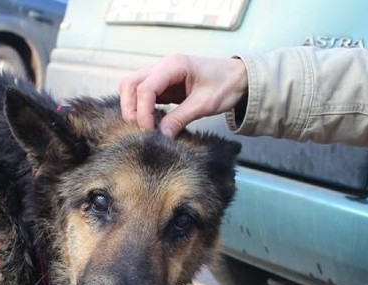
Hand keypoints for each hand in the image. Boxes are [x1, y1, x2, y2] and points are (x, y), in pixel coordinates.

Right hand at [119, 54, 247, 137]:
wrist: (238, 78)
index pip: (145, 88)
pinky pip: (142, 95)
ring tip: (144, 128)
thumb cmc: (225, 85)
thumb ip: (180, 119)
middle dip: (130, 109)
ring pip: (131, 88)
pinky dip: (140, 108)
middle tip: (141, 131)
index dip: (142, 113)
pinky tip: (150, 122)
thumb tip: (161, 136)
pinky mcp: (162, 85)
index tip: (149, 132)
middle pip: (130, 84)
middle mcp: (162, 66)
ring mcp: (160, 74)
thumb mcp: (204, 104)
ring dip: (132, 108)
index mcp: (174, 65)